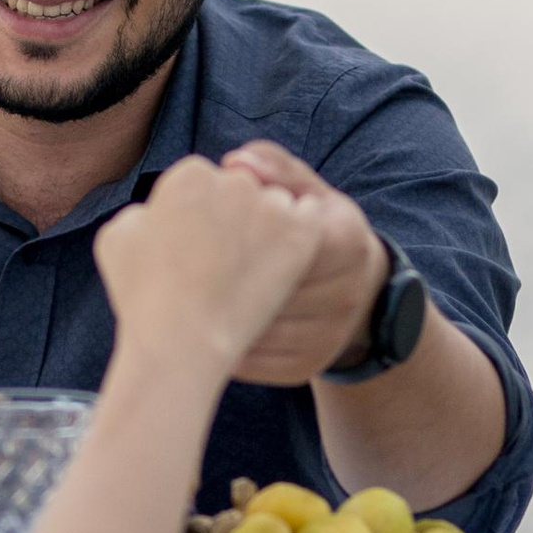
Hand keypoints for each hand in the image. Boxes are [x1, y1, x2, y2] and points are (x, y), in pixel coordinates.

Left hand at [94, 154, 332, 396]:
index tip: (199, 230)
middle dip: (219, 278)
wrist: (357, 292)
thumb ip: (274, 168)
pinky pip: (252, 361)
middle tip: (175, 265)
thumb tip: (234, 163)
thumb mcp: (308, 193)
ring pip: (254, 330)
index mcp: (346, 241)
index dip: (236, 238)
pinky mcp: (305, 368)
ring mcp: (325, 338)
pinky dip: (220, 343)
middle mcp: (344, 295)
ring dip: (213, 315)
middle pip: (265, 290)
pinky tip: (195, 323)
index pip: (285, 241)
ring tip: (179, 296)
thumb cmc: (315, 231)